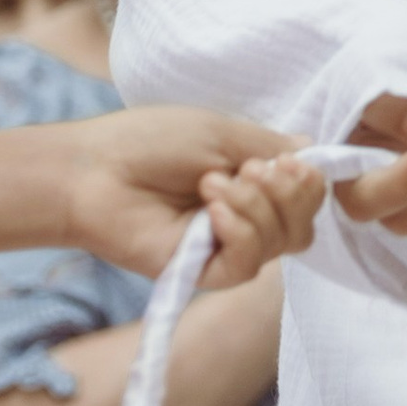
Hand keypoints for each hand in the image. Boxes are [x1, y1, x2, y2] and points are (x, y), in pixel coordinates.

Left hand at [66, 106, 318, 284]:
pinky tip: (212, 211)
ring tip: (209, 183)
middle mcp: (245, 217)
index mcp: (251, 181)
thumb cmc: (148, 142)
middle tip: (244, 169)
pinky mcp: (206, 273)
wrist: (93, 170)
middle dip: (287, 192)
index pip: (307, 192)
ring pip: (282, 242)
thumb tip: (313, 154)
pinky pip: (249, 263)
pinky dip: (241, 232)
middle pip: (303, 224)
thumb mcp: (221, 132)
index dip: (308, 180)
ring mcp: (226, 247)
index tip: (288, 161)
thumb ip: (271, 148)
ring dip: (255, 205)